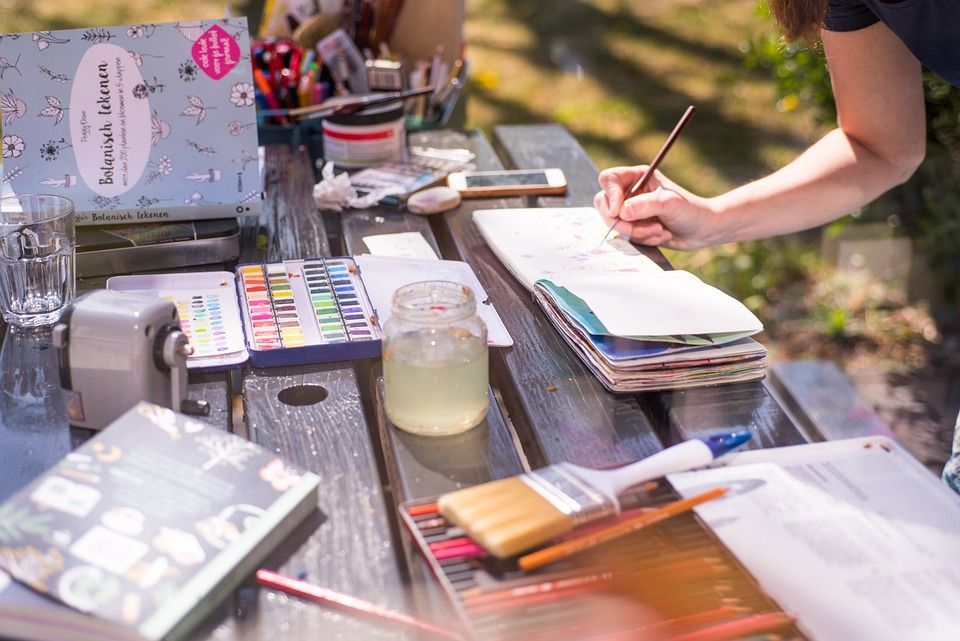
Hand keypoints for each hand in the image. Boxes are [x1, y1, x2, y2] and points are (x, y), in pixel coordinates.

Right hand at [593, 165, 718, 250]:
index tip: (617, 212)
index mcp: (637, 177)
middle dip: (624, 222)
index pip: (608, 179)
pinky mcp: (633, 227)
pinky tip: (660, 235)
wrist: (702, 231)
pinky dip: (642, 239)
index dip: (610, 195)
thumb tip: (620, 212)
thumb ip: (645, 205)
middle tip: (645, 229)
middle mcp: (630, 192)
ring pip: (615, 224)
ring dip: (637, 233)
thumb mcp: (669, 203)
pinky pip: (625, 236)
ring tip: (660, 231)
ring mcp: (630, 211)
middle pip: (605, 204)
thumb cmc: (690, 210)